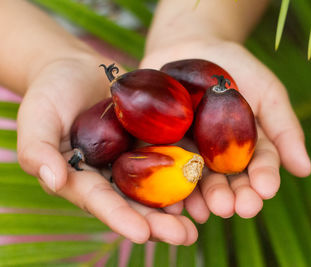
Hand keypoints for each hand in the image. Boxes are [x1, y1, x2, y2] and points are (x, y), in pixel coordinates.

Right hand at [17, 55, 197, 244]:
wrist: (77, 68)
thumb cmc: (51, 92)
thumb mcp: (37, 116)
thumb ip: (38, 148)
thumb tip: (53, 180)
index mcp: (83, 178)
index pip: (101, 202)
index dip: (121, 218)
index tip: (142, 234)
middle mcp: (111, 175)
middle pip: (135, 203)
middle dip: (158, 222)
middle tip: (185, 236)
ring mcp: (133, 158)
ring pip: (157, 187)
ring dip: (179, 204)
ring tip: (200, 221)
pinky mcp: (151, 140)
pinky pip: (170, 156)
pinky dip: (186, 171)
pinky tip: (205, 183)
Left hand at [141, 38, 310, 218]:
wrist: (192, 45)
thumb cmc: (236, 68)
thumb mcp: (267, 92)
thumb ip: (284, 129)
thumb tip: (304, 170)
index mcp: (247, 147)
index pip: (259, 166)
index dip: (264, 178)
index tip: (267, 189)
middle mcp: (218, 157)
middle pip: (227, 181)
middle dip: (234, 195)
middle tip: (239, 207)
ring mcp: (188, 151)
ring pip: (196, 180)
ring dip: (203, 198)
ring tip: (209, 209)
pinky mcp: (159, 144)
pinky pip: (163, 166)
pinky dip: (168, 186)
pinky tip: (174, 201)